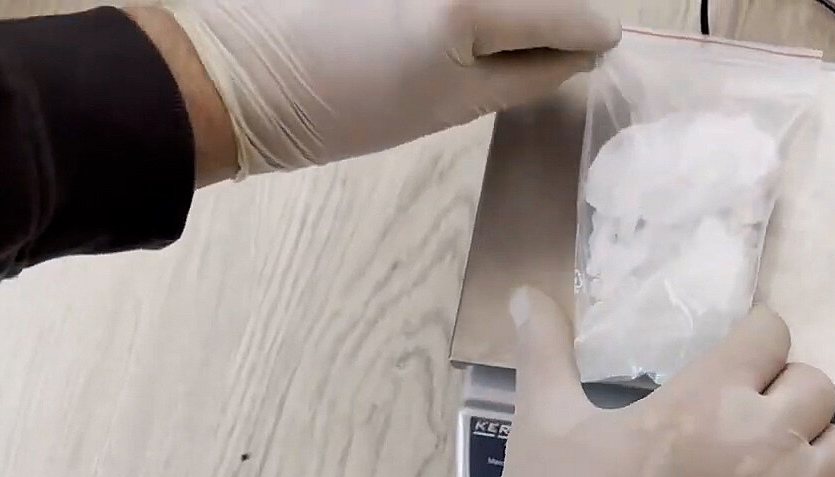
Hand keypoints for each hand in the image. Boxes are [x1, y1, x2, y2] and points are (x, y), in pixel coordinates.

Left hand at [167, 0, 620, 175]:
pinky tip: (439, 24)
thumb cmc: (342, 107)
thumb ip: (530, 72)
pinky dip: (464, 5)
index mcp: (470, 5)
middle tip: (547, 38)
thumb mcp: (452, 105)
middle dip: (550, 9)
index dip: (590, 31)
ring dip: (507, 8)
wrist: (237, 73)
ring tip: (474, 39)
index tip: (597, 44)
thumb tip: (582, 51)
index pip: (568, 10)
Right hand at [463, 292, 834, 476]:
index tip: (736, 357)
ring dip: (817, 447)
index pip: (770, 334)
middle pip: (817, 386)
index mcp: (704, 399)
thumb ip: (545, 350)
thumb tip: (524, 294)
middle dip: (788, 389)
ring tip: (777, 459)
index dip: (755, 339)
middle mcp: (760, 443)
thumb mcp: (542, 421)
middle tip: (751, 409)